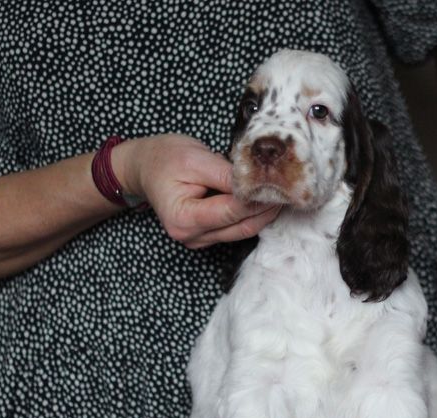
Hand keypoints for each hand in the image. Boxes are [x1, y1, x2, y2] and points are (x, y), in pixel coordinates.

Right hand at [114, 134, 279, 248]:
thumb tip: (256, 185)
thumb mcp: (196, 159)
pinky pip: (236, 228)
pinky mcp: (208, 236)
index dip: (258, 199)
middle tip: (290, 190)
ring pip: (243, 230)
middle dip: (267, 209)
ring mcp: (200, 239)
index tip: (280, 184)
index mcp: (184, 219)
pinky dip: (252, 215)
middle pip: (241, 226)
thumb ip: (226, 175)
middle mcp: (191, 236)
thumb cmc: (166, 158)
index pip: (232, 211)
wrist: (146, 166)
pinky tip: (265, 199)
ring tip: (282, 193)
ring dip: (264, 214)